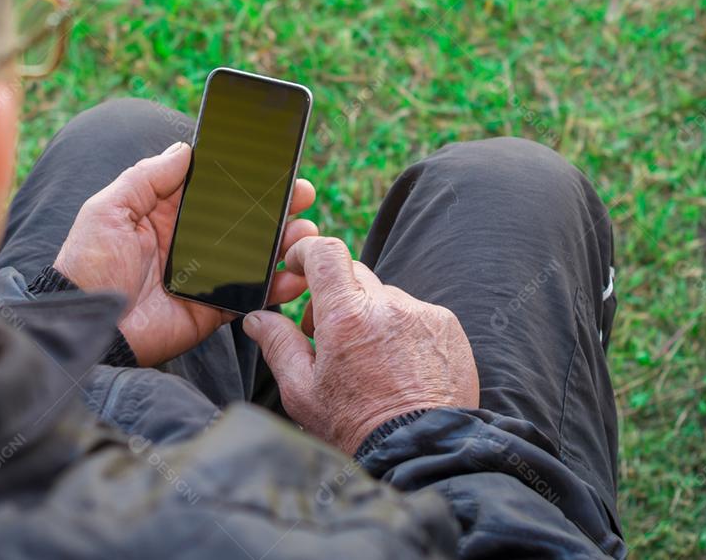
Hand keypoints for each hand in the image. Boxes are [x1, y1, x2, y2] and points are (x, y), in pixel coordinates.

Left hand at [54, 141, 316, 366]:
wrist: (87, 326)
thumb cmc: (88, 264)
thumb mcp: (108, 209)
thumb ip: (146, 177)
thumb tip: (185, 149)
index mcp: (166, 213)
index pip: (214, 189)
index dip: (244, 177)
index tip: (275, 164)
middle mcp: (190, 242)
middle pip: (243, 219)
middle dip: (277, 206)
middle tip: (302, 194)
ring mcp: (204, 276)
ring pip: (255, 255)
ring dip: (284, 243)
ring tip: (304, 233)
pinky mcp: (212, 309)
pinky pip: (251, 296)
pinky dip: (277, 287)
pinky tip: (295, 274)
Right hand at [242, 236, 478, 454]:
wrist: (420, 453)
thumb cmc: (357, 428)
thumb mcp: (302, 392)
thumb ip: (278, 345)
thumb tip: (258, 318)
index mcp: (346, 316)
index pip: (326, 253)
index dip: (307, 251)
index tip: (298, 265)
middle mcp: (388, 305)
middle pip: (354, 275)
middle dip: (335, 296)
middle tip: (325, 335)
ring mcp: (422, 314)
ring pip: (385, 297)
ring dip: (371, 316)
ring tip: (368, 361)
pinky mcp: (448, 327)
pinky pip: (416, 313)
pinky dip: (402, 330)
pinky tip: (398, 367)